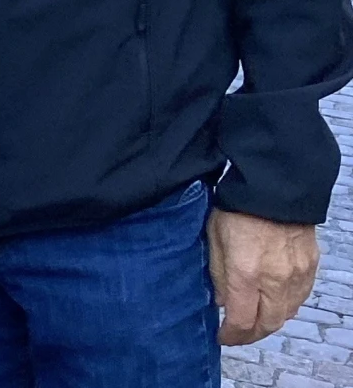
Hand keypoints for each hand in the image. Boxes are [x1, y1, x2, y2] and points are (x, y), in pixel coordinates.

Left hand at [210, 207, 319, 344]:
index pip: (241, 319)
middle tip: (238, 334)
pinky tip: (273, 302)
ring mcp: (297, 274)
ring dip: (269, 322)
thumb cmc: (238, 210)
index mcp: (246, 273)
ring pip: (286, 314)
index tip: (222, 336)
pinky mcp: (310, 267)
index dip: (231, 335)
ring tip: (253, 319)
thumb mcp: (214, 239)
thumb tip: (222, 303)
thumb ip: (218, 274)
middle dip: (251, 335)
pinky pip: (300, 298)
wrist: (276, 188)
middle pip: (268, 324)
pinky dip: (286, 306)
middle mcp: (275, 279)